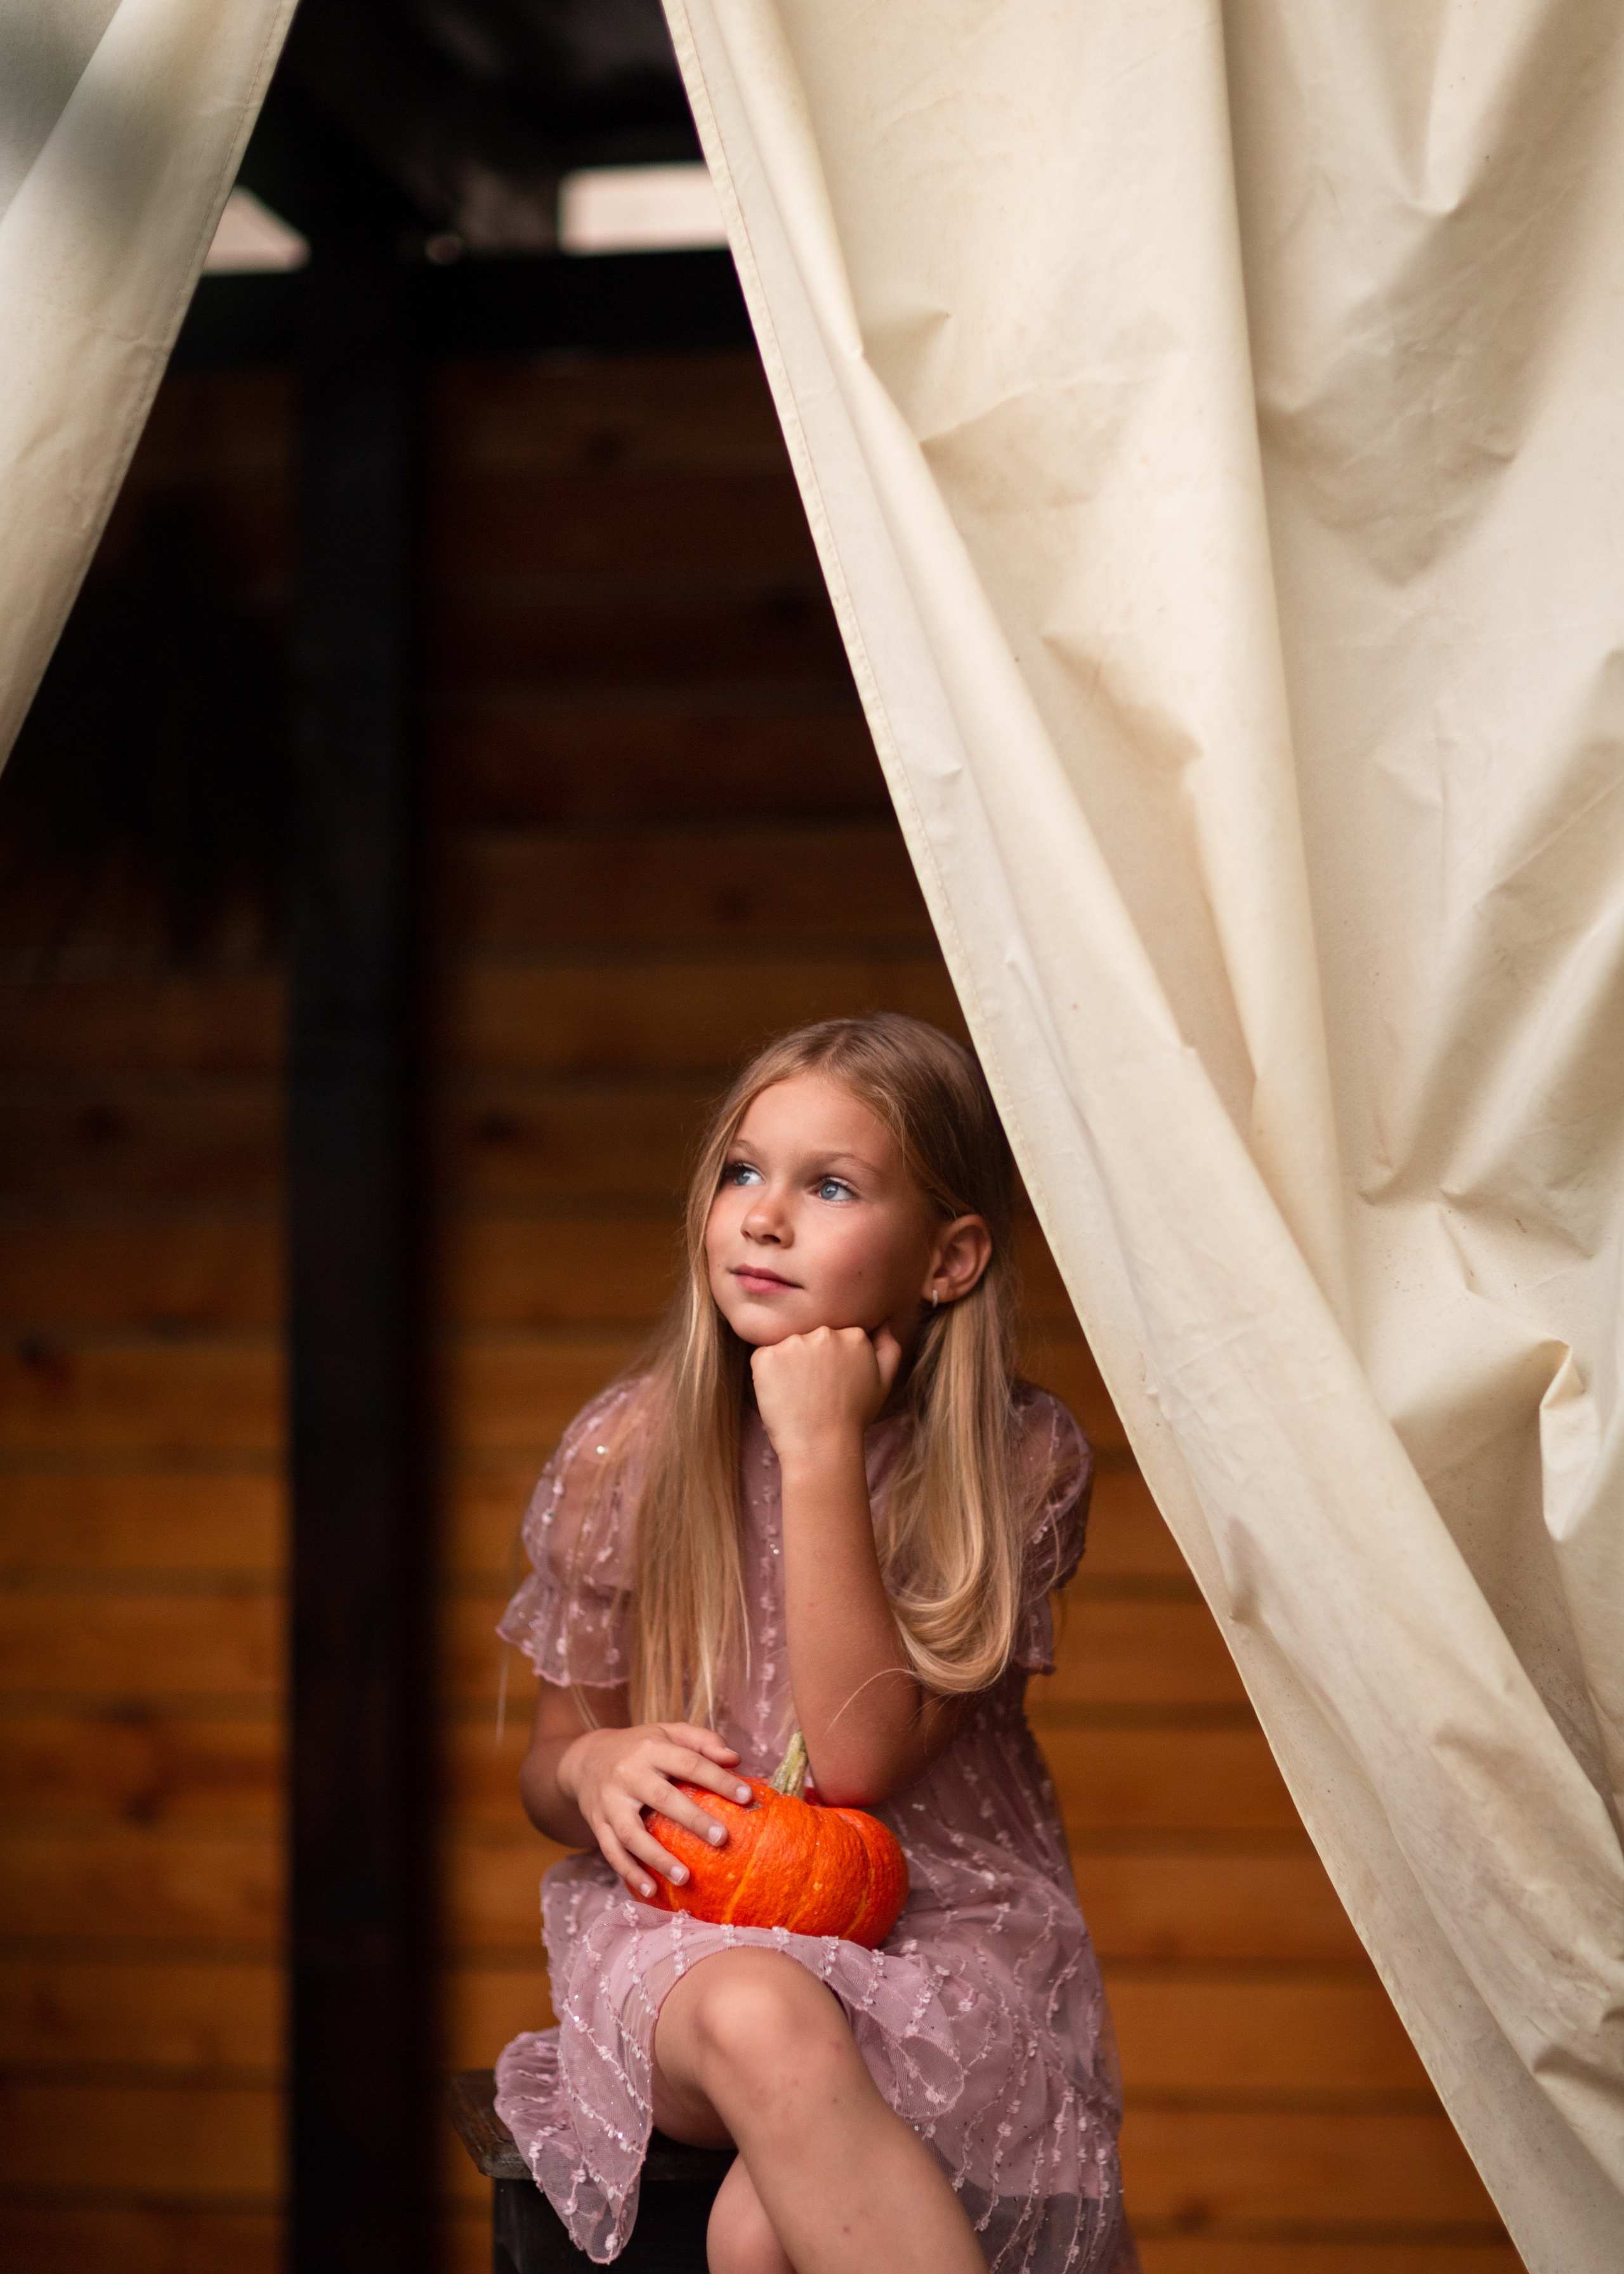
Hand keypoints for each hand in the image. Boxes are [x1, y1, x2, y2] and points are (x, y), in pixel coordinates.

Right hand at [557, 1721, 752, 1900]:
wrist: (586, 1758)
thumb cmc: (641, 1747)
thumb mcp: (668, 1732)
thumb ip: (703, 1741)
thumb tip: (735, 1760)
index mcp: (651, 1748)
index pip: (689, 1763)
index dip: (718, 1779)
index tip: (747, 1797)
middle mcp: (628, 1774)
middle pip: (661, 1798)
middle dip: (692, 1819)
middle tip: (722, 1839)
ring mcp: (610, 1802)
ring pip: (631, 1833)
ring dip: (657, 1857)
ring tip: (686, 1877)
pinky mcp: (597, 1824)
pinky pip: (612, 1852)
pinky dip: (630, 1873)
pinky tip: (651, 1890)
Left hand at [750, 1322, 902, 1466]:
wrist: (822, 1446)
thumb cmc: (853, 1417)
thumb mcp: (883, 1382)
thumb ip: (888, 1347)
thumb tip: (882, 1322)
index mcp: (853, 1334)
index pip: (833, 1335)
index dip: (829, 1360)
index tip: (831, 1382)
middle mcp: (824, 1332)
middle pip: (810, 1337)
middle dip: (809, 1359)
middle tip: (814, 1391)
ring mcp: (793, 1343)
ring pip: (786, 1347)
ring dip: (788, 1365)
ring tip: (798, 1395)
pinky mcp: (766, 1356)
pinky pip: (764, 1358)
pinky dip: (768, 1375)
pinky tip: (781, 1395)